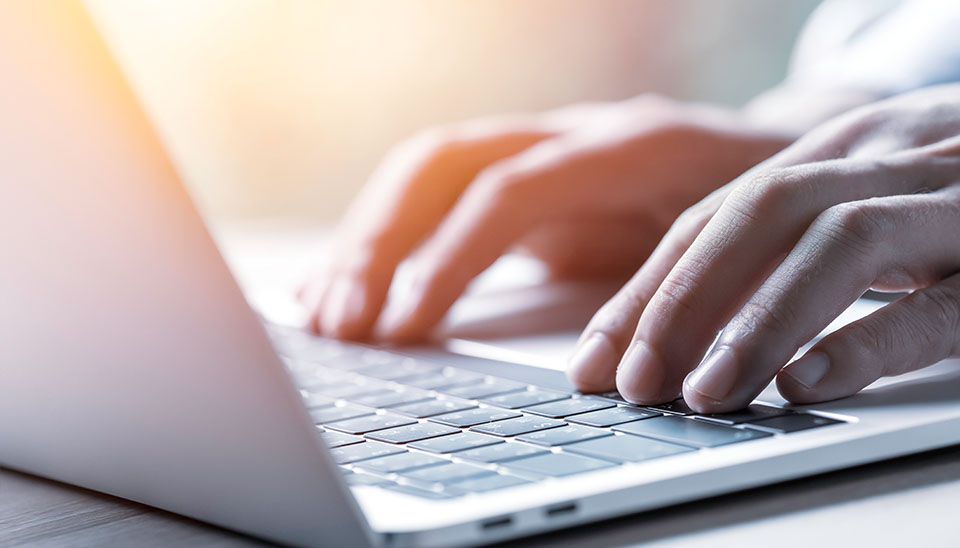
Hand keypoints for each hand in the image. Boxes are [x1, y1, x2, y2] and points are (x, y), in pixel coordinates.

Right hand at [300, 95, 790, 340]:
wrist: (777, 158)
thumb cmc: (764, 212)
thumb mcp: (737, 248)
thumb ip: (669, 291)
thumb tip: (593, 366)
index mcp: (626, 144)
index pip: (508, 193)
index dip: (447, 259)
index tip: (402, 330)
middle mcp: (569, 134)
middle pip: (442, 164)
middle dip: (378, 245)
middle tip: (341, 325)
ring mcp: (539, 149)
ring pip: (424, 173)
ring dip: (364, 241)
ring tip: (323, 315)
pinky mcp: (520, 179)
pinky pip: (434, 196)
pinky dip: (382, 240)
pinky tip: (340, 284)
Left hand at [568, 85, 959, 411]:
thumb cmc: (948, 206)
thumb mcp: (859, 208)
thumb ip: (783, 250)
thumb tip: (673, 328)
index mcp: (833, 151)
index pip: (716, 216)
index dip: (647, 289)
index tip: (597, 360)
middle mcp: (885, 157)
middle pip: (758, 213)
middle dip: (681, 301)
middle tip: (633, 382)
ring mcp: (952, 198)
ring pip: (838, 241)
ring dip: (756, 321)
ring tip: (704, 396)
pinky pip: (938, 299)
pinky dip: (865, 341)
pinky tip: (806, 385)